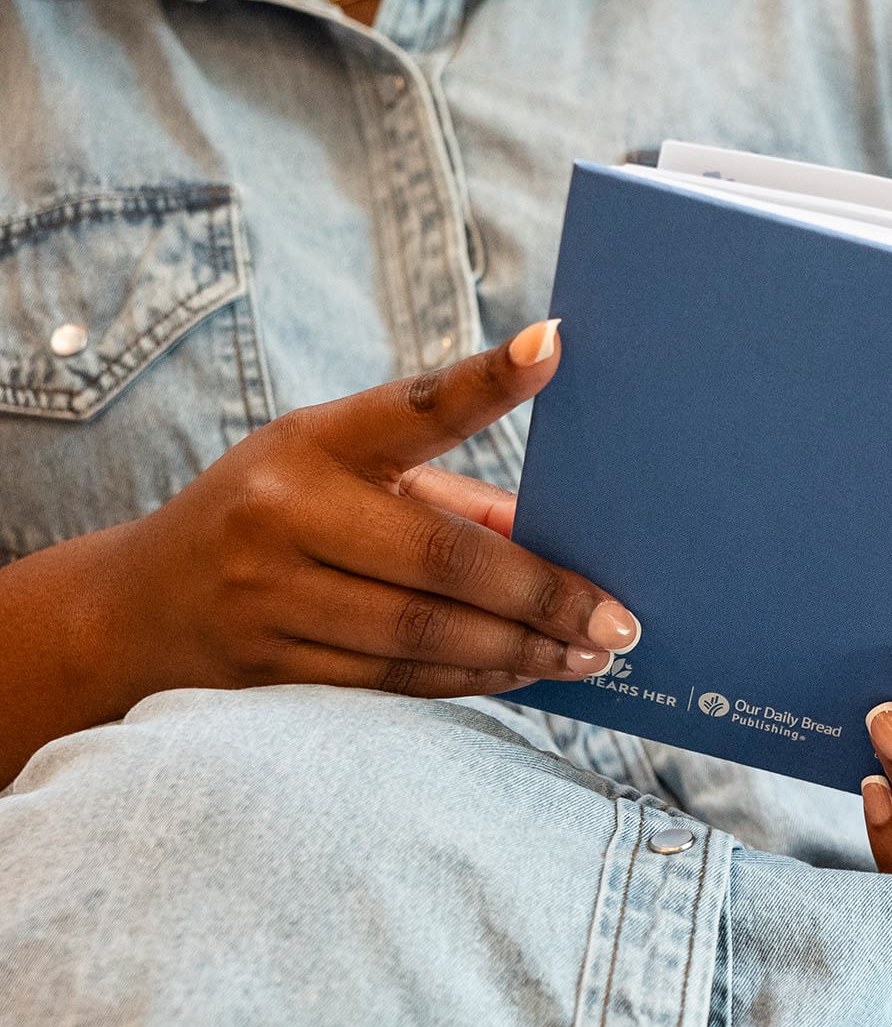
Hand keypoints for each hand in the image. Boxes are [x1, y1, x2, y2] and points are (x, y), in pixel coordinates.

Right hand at [105, 320, 641, 703]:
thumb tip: (558, 537)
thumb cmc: (279, 517)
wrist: (136, 605)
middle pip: (441, 560)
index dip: (486, 379)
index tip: (553, 347)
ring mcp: (267, 595)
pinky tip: (526, 672)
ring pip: (423, 633)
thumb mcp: (340, 473)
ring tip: (590, 653)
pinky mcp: (268, 666)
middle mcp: (283, 513)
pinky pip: (394, 679)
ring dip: (521, 649)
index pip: (413, 405)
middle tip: (620, 619)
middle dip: (543, 594)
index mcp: (314, 441)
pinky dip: (471, 679)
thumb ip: (449, 497)